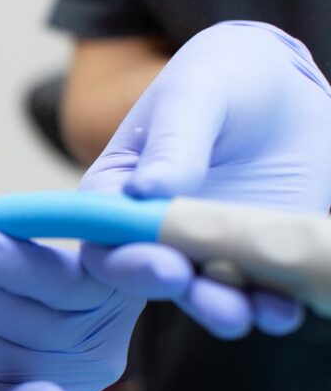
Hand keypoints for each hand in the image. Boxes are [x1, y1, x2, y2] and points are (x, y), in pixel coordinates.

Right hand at [81, 21, 330, 337]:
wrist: (285, 89)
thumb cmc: (223, 77)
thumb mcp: (196, 93)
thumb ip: (173, 142)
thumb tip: (145, 193)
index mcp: (119, 190)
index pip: (105, 238)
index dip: (126, 260)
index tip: (161, 266)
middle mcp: (153, 230)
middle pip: (152, 275)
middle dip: (180, 292)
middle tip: (209, 298)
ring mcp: (204, 248)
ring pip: (203, 292)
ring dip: (223, 308)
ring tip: (250, 313)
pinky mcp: (251, 257)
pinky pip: (255, 292)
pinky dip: (269, 306)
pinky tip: (284, 309)